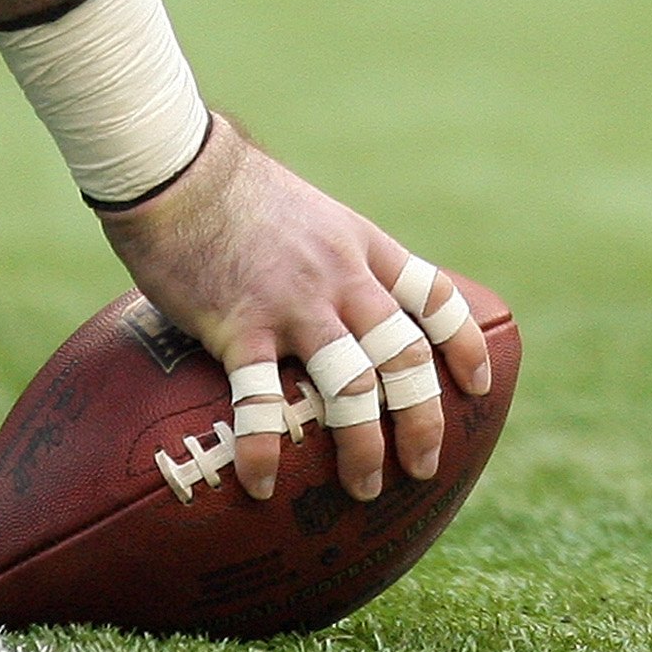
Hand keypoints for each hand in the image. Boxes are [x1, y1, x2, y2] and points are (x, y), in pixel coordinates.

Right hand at [98, 116, 490, 502]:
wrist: (173, 164)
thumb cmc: (226, 184)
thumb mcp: (303, 207)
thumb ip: (325, 252)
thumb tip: (331, 294)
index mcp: (357, 244)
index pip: (432, 295)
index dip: (462, 344)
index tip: (477, 385)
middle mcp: (338, 276)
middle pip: (405, 356)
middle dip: (424, 419)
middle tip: (423, 465)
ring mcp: (292, 303)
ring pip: (354, 387)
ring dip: (364, 447)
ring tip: (363, 487)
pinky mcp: (239, 325)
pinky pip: (261, 401)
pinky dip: (264, 449)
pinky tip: (259, 484)